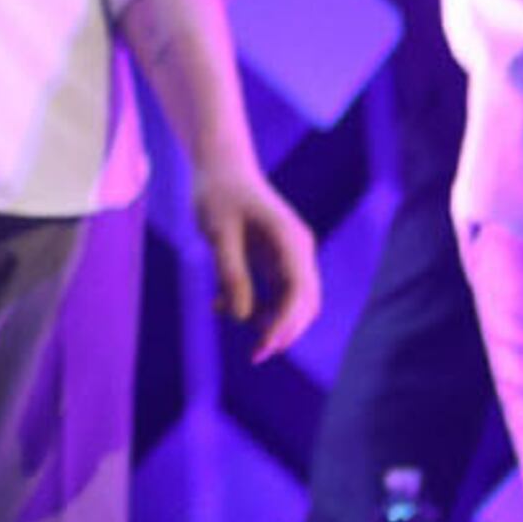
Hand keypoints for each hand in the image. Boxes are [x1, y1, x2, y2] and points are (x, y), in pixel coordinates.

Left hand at [189, 157, 321, 360]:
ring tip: (221, 309)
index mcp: (290, 240)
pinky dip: (252, 304)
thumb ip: (231, 273)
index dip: (284, 325)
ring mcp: (290, 255)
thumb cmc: (218, 194)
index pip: (299, 293)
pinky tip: (218, 302)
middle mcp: (298, 250)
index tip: (262, 347)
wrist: (219, 167)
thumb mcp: (218, 234)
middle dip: (282, 330)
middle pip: (304, 304)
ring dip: (264, 318)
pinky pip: (273, 293)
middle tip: (255, 354)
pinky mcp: (276, 260)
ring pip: (290, 302)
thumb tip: (242, 317)